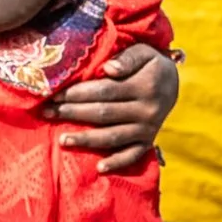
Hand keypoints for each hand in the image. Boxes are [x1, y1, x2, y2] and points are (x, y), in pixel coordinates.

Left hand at [50, 42, 177, 174]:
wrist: (175, 83)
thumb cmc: (150, 64)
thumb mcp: (143, 52)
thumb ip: (127, 58)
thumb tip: (109, 69)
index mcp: (144, 85)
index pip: (104, 91)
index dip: (77, 93)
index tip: (53, 94)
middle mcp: (147, 110)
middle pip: (103, 113)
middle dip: (72, 113)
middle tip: (46, 113)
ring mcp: (148, 128)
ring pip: (113, 136)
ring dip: (86, 139)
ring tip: (61, 140)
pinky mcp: (148, 141)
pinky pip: (133, 155)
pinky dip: (117, 162)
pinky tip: (99, 168)